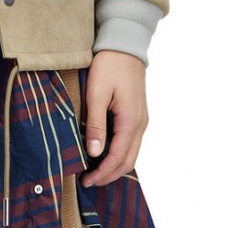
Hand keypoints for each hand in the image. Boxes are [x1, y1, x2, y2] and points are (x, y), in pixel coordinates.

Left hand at [79, 50, 147, 188]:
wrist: (125, 46)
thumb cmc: (109, 67)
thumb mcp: (97, 94)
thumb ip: (96, 125)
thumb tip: (94, 152)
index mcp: (131, 121)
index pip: (118, 157)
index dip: (102, 173)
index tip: (86, 181)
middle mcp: (140, 124)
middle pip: (128, 160)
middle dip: (109, 175)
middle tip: (89, 181)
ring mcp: (141, 120)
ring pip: (132, 153)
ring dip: (115, 166)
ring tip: (95, 172)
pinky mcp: (137, 115)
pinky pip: (131, 142)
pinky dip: (119, 154)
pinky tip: (104, 154)